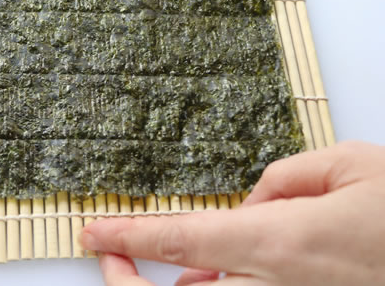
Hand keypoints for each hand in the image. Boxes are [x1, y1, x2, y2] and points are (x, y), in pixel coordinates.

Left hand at [79, 141, 384, 284]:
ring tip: (157, 267)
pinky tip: (213, 279)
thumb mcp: (350, 165)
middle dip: (130, 277)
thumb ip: (284, 178)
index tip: (89, 234)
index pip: (180, 240)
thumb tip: (252, 199)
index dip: (127, 239)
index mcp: (279, 244)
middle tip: (104, 251)